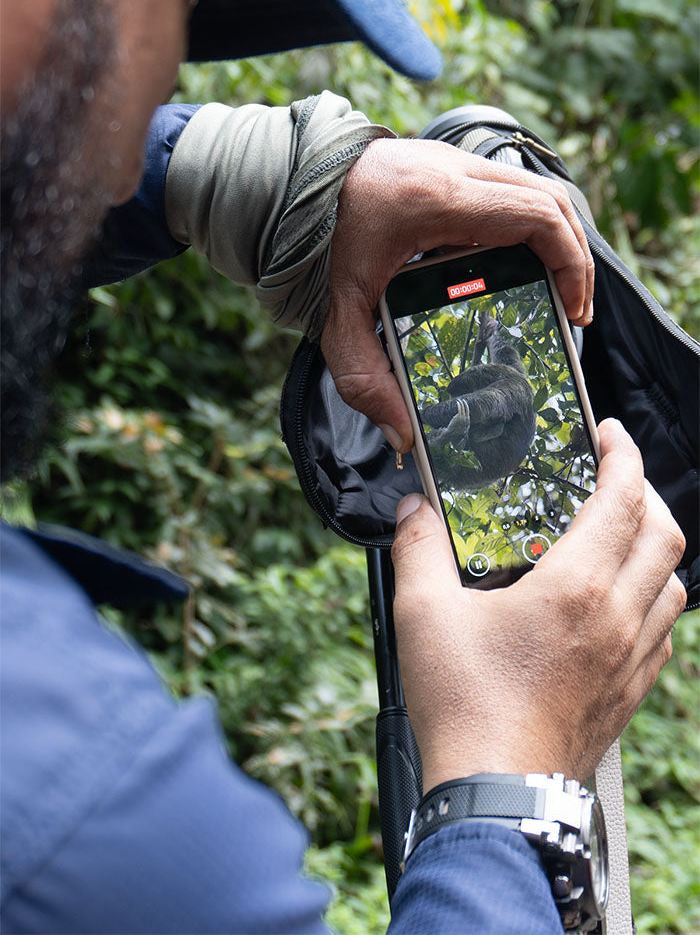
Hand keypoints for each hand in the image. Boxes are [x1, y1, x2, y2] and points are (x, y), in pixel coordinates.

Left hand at [320, 137, 594, 450]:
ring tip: (556, 288)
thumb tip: (403, 436)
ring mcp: (450, 159)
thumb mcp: (337, 316)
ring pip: (534, 188)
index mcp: (435, 202)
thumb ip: (365, 379)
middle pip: (550, 199)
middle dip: (574, 256)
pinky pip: (508, 188)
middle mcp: (452, 170)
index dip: (571, 263)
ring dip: (554, 237)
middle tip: (573, 307)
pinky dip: (527, 223)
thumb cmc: (313, 244)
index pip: (536, 217)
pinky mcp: (446, 163)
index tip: (573, 308)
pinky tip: (518, 263)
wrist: (285, 186)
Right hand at [390, 419, 685, 791]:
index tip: (610, 435)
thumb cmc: (466, 707)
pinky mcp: (630, 692)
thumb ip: (418, 549)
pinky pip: (664, 630)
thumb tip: (413, 511)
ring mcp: (630, 658)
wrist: (496, 791)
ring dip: (655, 546)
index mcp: (575, 588)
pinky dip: (655, 598)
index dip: (623, 456)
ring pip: (674, 583)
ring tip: (621, 535)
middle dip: (646, 492)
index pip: (623, 499)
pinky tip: (622, 603)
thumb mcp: (423, 613)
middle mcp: (616, 618)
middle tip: (614, 478)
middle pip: (665, 533)